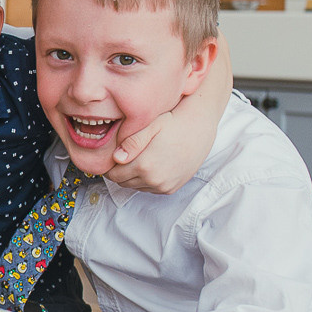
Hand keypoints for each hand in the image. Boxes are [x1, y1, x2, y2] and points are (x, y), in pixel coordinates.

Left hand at [109, 38, 229, 192]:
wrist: (201, 127)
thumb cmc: (174, 122)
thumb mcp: (150, 127)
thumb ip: (131, 143)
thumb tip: (116, 158)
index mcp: (144, 165)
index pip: (114, 175)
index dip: (110, 166)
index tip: (113, 157)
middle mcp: (154, 180)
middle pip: (123, 182)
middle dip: (121, 171)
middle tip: (126, 156)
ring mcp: (164, 186)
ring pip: (136, 186)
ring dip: (133, 177)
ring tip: (140, 158)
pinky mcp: (171, 188)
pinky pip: (150, 189)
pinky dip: (146, 180)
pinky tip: (151, 165)